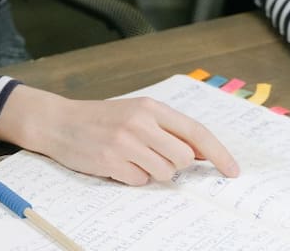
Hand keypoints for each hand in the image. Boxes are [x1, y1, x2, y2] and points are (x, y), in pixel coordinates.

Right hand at [0, 86, 239, 184]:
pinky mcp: (111, 161)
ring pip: (164, 173)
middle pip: (183, 158)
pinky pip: (140, 181)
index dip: (219, 154)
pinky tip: (116, 164)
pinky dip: (132, 177)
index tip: (232, 171)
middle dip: (175, 164)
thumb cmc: (99, 119)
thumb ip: (167, 129)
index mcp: (149, 107)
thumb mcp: (135, 113)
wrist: (57, 122)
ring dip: (152, 172)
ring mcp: (125, 142)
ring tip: (130, 158)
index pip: (196, 132)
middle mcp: (139, 122)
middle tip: (154, 157)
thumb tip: (203, 153)